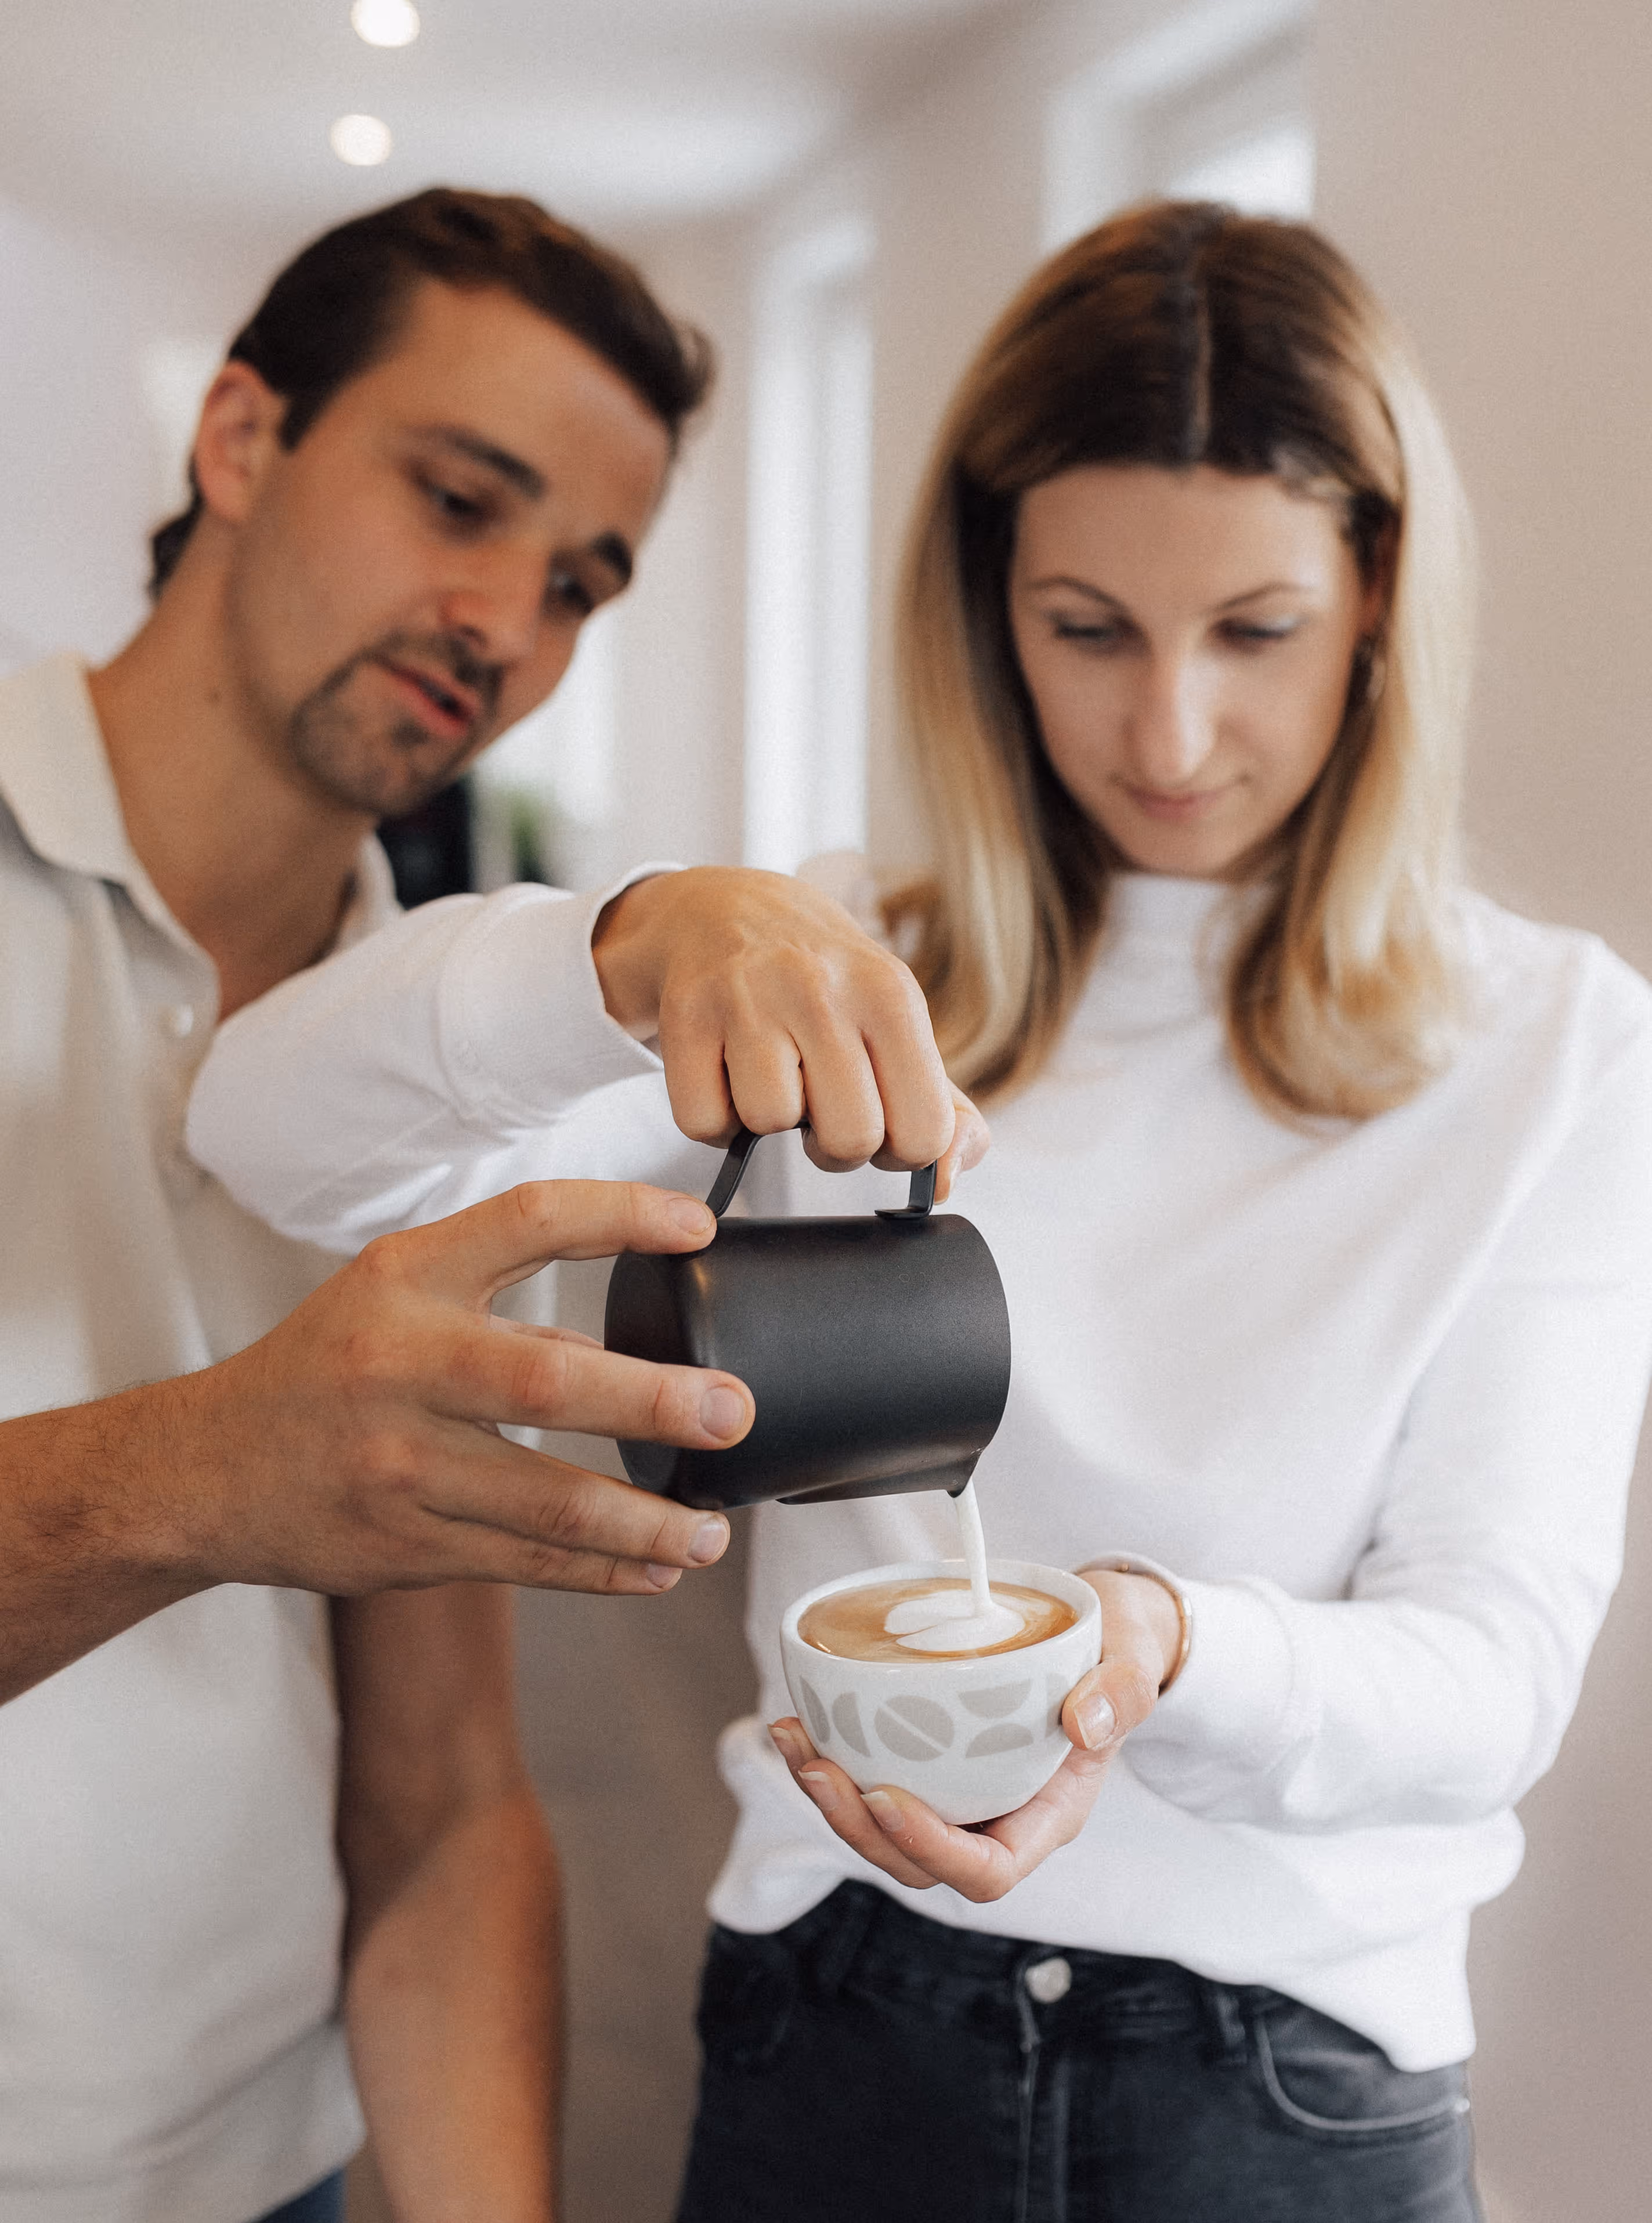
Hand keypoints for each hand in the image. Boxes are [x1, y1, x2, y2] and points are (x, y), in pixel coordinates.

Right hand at [176, 1180, 750, 1596]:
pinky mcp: (404, 1546)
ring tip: (710, 1533)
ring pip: (551, 1503)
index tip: (697, 1227)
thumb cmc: (326, 1368)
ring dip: (648, 1525)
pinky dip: (604, 1573)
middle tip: (732, 1412)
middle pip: (550, 1381)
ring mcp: (400, 1465)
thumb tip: (647, 1322)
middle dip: (656, 1402)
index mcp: (407, 1278)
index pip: (528, 1218)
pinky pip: (528, 1565)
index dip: (620, 1214)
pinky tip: (655, 1571)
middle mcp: (401, 1365)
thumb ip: (505, 1296)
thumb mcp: (395, 1293)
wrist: (205, 1472)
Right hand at [590, 867, 989, 1197]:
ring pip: (769, 1124)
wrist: (731, 909)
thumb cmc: (825, 990)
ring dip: (767, 1121)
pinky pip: (703, 1122)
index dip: (898, 1150)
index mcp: (891, 995)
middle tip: (818, 1104)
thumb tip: (942, 1182)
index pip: (923, 1133)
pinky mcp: (688, 1010)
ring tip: (770, 1072)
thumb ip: (942, 1114)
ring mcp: (749, 994)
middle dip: (833, 1145)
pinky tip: (725, 1074)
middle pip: (850, 1139)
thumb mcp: (898, 1030)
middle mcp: (822, 986)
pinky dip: (713, 1119)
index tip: (878, 1120)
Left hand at [768, 1569, 1177, 1900]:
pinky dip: (835, 1759)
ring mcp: (963, 1795)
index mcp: (1049, 1815)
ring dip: (831, 1797)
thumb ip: (1121, 1692)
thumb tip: (1083, 1721)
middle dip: (859, 1828)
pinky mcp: (935, 1762)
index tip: (887, 1797)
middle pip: (918, 1863)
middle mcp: (1000, 1819)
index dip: (931, 1849)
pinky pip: (876, 1782)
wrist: (1105, 1634)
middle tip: (817, 1768)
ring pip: (886, 1831)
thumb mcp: (1133, 1660)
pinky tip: (802, 1720)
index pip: (987, 1870)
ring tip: (792, 1739)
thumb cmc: (1119, 1650)